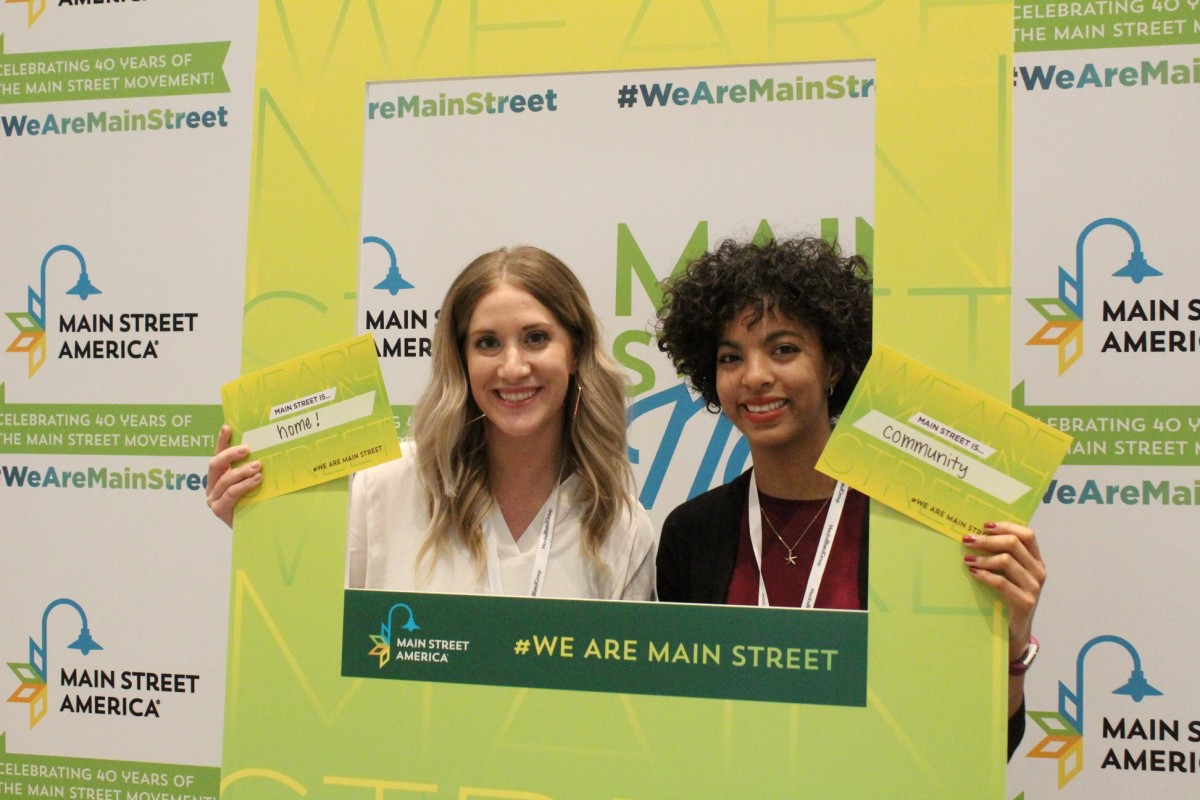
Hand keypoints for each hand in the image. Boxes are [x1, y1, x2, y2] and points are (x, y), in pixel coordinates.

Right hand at [206, 424, 260, 527]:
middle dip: (230, 454)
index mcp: (218, 476)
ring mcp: (213, 498)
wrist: (255, 531)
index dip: (222, 441)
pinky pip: (230, 494)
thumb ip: (253, 471)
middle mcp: (212, 486)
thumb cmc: (255, 505)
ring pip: (225, 479)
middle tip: (247, 449)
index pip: (218, 455)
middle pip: (215, 464)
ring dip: (242, 471)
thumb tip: (266, 452)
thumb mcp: (254, 484)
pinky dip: (244, 485)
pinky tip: (256, 480)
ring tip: (258, 467)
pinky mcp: (218, 509)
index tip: (227, 427)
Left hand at [963, 522, 1044, 654]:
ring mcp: (1034, 587)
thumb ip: (1002, 556)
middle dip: (988, 540)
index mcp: (1036, 560)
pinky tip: (973, 573)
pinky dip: (985, 575)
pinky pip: (1001, 582)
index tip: (984, 525)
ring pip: (1007, 560)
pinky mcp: (1025, 601)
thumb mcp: (1010, 574)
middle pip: (1014, 544)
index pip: (1027, 534)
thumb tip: (976, 535)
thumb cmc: (1008, 596)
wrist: (1015, 629)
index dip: (1006, 527)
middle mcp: (1038, 571)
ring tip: (967, 559)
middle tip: (967, 540)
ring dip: (983, 558)